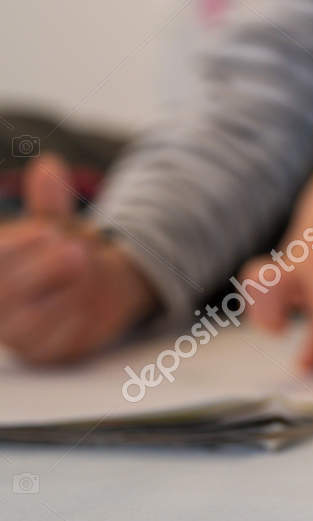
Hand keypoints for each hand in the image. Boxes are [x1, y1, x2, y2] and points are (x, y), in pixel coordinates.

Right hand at [0, 154, 159, 363]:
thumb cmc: (62, 253)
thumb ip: (50, 201)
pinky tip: (87, 298)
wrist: (95, 288)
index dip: (18, 245)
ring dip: (66, 290)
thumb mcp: (57, 223)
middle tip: (75, 249)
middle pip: (8, 294)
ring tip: (87, 264)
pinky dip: (77, 317)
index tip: (48, 229)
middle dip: (44, 268)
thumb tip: (48, 166)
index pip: (0, 258)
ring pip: (32, 322)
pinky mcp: (43, 354)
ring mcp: (17, 333)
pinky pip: (57, 344)